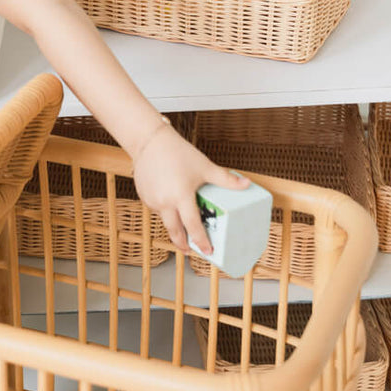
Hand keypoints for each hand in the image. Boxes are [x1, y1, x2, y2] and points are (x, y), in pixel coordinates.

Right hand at [132, 122, 248, 252]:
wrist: (149, 140)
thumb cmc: (178, 152)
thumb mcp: (204, 167)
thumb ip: (225, 179)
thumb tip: (247, 184)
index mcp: (181, 196)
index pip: (193, 226)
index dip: (202, 240)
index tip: (208, 251)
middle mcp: (164, 202)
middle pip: (175, 231)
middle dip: (184, 244)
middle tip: (192, 250)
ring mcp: (152, 200)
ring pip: (165, 220)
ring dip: (174, 227)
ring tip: (183, 230)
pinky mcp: (143, 196)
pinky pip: (156, 210)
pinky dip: (164, 212)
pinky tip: (170, 207)